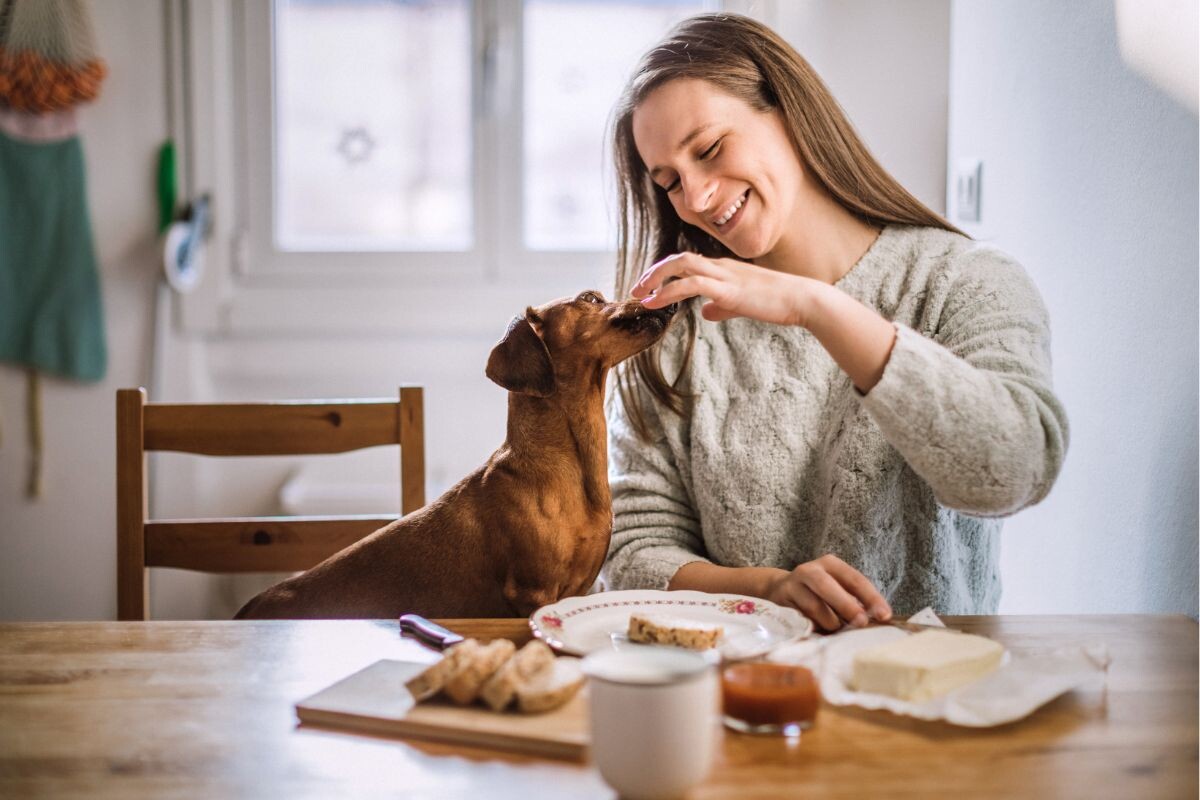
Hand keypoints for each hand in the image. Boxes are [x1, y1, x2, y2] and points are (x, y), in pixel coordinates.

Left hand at [632, 252, 819, 326]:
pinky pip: (692, 284)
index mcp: (724, 268)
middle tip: (636, 289)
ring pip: (682, 265)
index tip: (648, 287)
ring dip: (656, 279)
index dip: (665, 272)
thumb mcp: (743, 303)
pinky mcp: (728, 288)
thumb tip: (707, 313)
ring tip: (639, 295)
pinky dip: (669, 291)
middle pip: (679, 258)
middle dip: (654, 272)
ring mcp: (725, 275)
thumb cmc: (777, 302)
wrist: (802, 299)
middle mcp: (721, 266)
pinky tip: (656, 302)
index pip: (687, 262)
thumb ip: (723, 306)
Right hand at [762, 554, 892, 631]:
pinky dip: (813, 626)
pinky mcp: (781, 600)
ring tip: (837, 630)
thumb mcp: (837, 589)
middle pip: (827, 586)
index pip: (854, 579)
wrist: (779, 590)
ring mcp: (793, 584)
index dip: (871, 597)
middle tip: (862, 623)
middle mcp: (810, 570)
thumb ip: (854, 601)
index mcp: (831, 564)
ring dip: (829, 622)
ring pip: (813, 605)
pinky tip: (819, 631)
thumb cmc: (818, 594)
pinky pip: (800, 617)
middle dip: (846, 606)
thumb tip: (877, 620)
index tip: (885, 615)